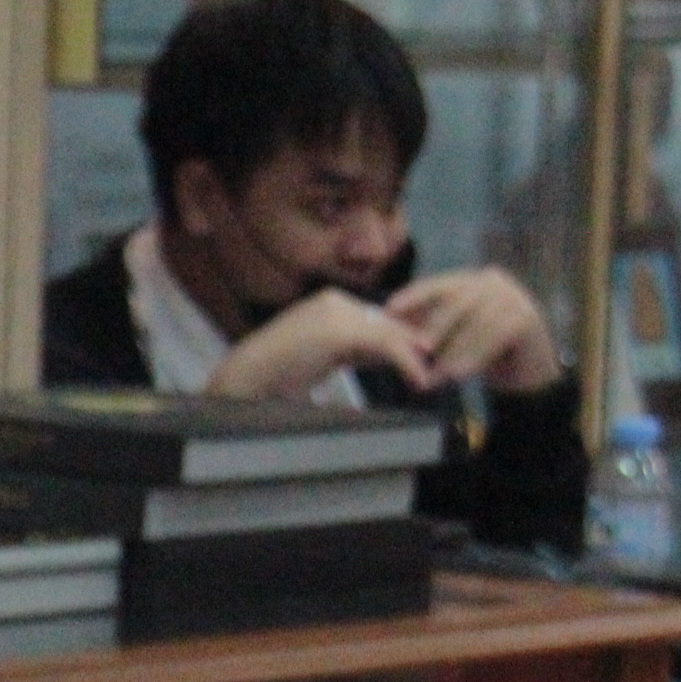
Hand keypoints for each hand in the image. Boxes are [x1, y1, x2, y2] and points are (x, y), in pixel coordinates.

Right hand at [204, 288, 443, 402]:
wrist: (245, 380)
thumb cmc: (273, 377)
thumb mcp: (318, 359)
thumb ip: (348, 352)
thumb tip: (381, 357)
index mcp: (326, 304)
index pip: (375, 318)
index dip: (400, 338)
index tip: (420, 357)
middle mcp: (334, 301)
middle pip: (387, 323)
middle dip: (411, 344)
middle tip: (434, 365)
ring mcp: (336, 313)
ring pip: (389, 333)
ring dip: (413, 357)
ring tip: (429, 376)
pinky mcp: (340, 331)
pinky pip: (384, 346)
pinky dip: (406, 364)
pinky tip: (417, 379)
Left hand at [386, 268, 561, 394]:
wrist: (526, 375)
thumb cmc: (482, 354)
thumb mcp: (453, 336)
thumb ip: (429, 325)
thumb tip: (386, 319)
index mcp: (475, 280)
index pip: (441, 284)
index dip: (414, 296)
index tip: (389, 309)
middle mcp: (496, 282)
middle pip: (458, 302)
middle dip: (435, 326)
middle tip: (418, 348)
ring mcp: (515, 298)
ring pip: (476, 323)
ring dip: (455, 350)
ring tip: (438, 372)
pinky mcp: (527, 319)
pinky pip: (495, 338)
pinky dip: (475, 357)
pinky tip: (460, 375)